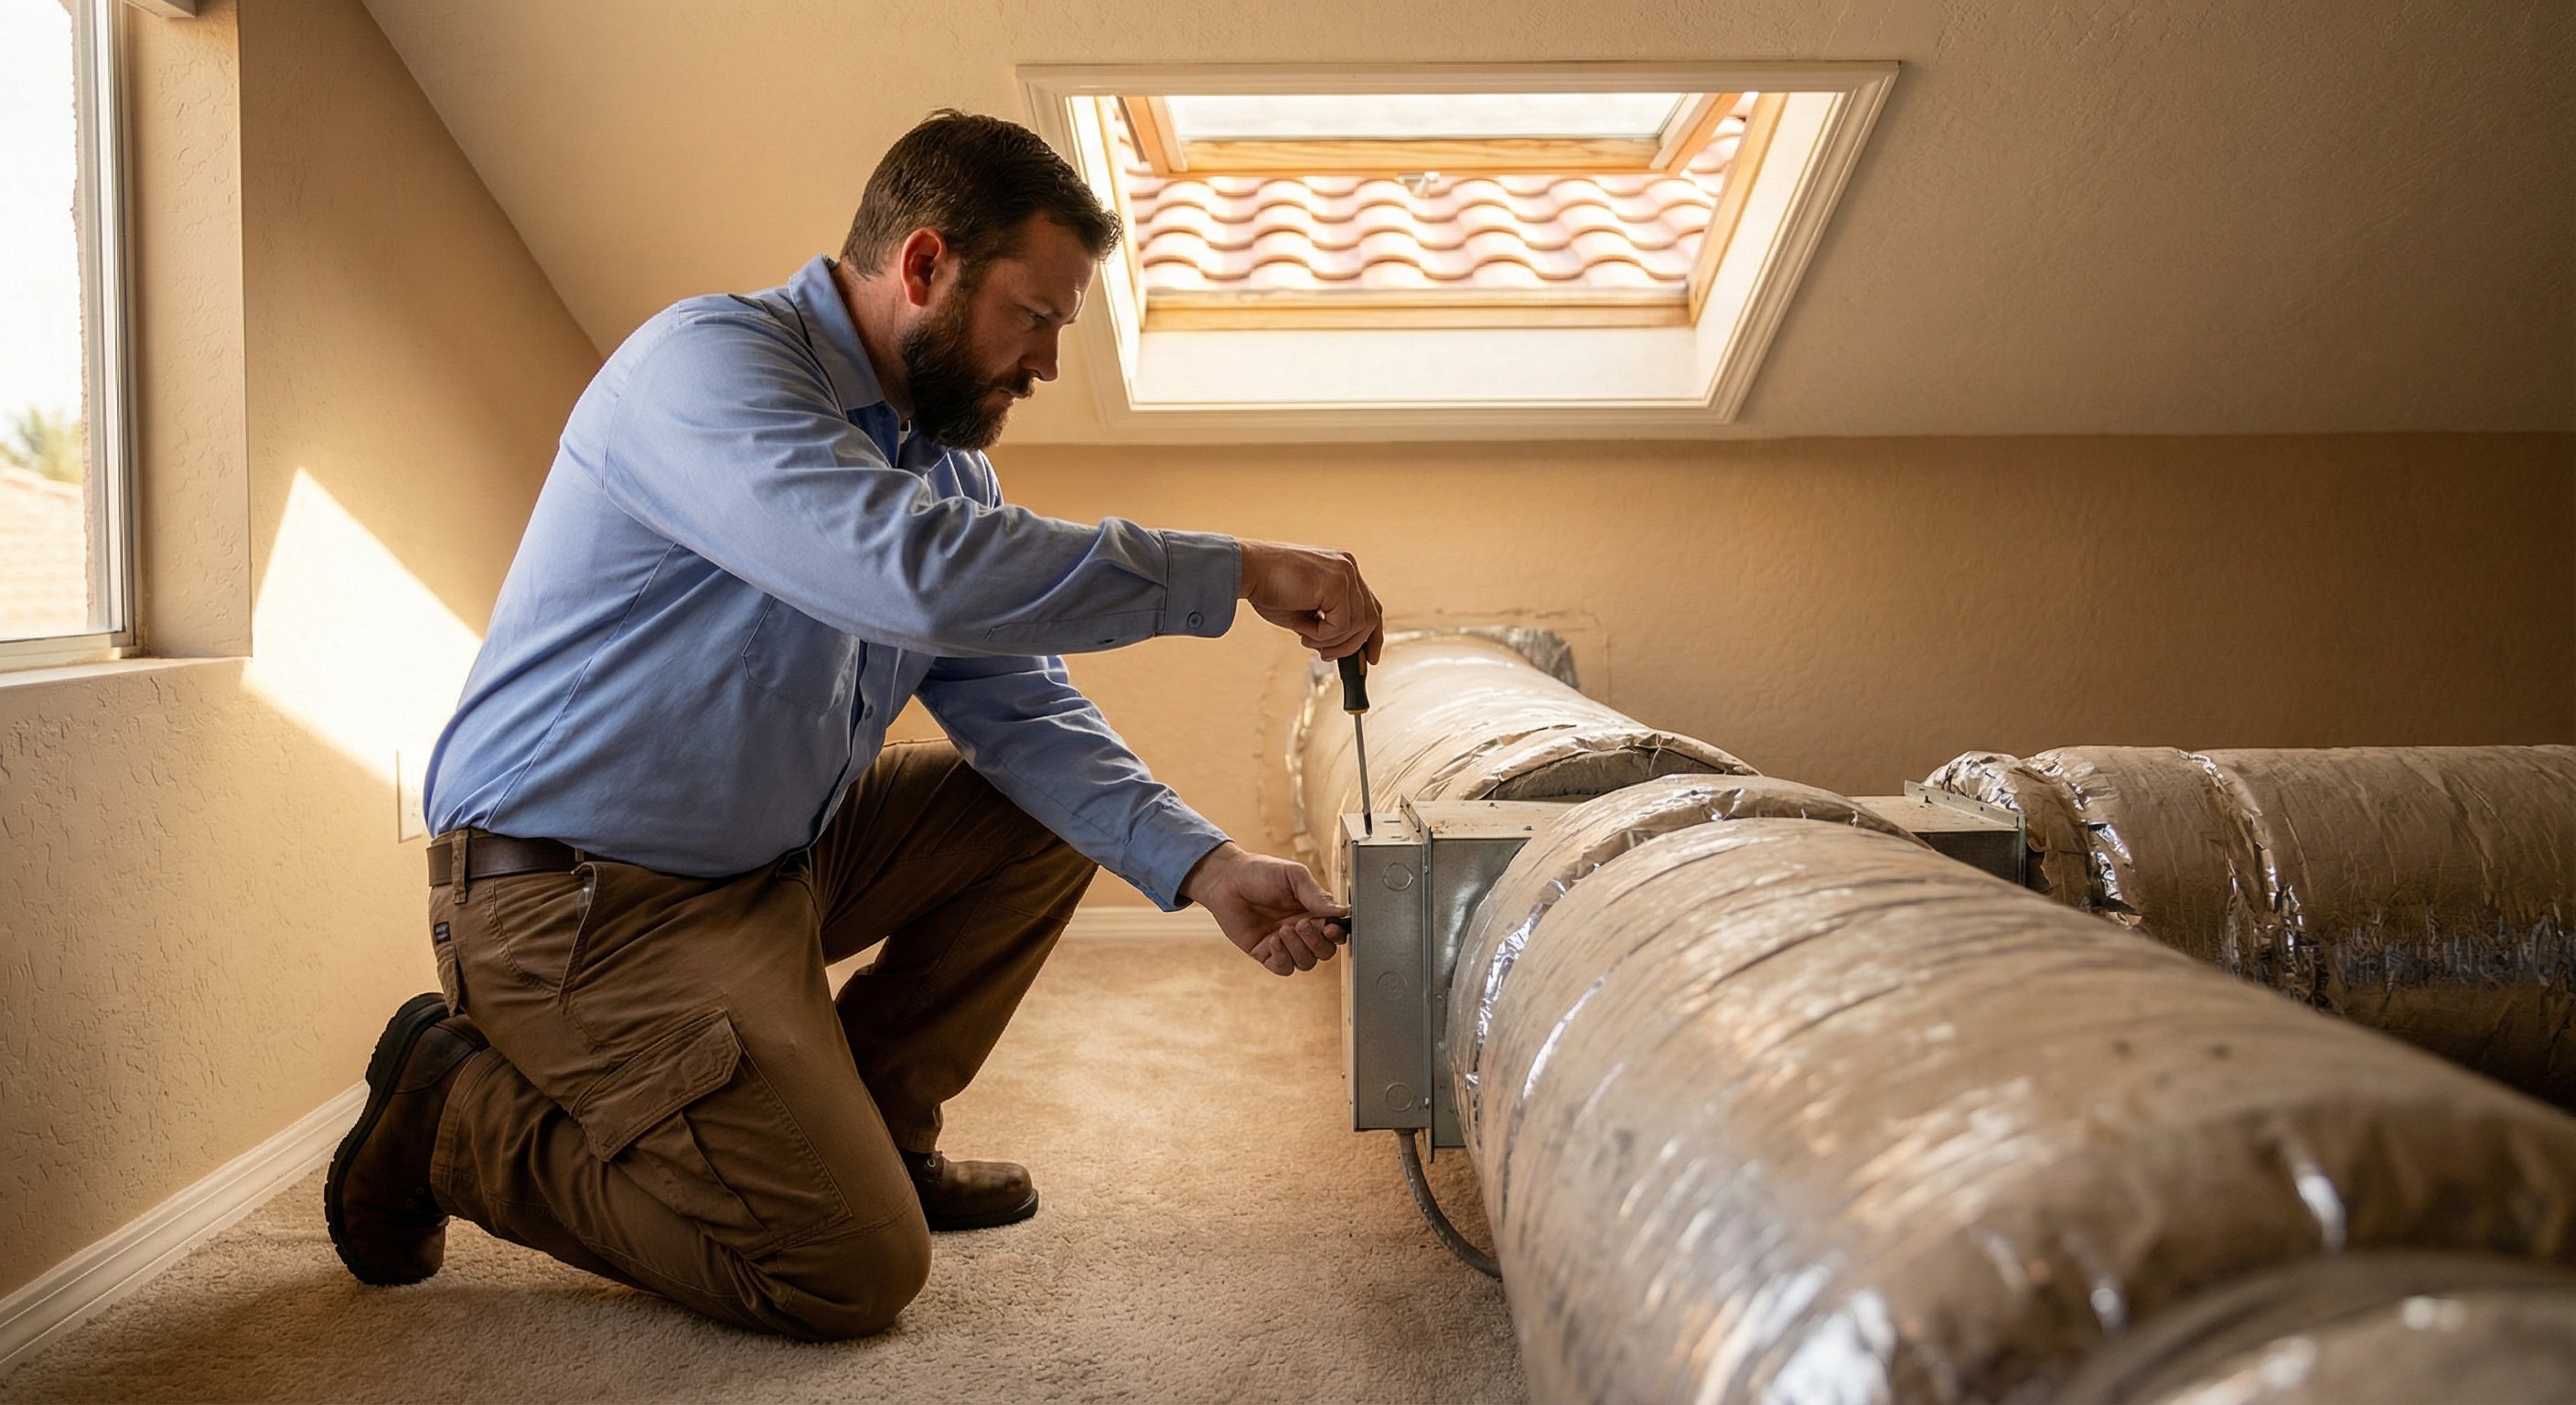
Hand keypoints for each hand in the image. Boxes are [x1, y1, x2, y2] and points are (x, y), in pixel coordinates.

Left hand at [1181, 841, 1348, 976]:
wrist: (1226, 880)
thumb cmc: (1259, 872)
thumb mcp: (1293, 875)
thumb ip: (1317, 895)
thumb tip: (1341, 911)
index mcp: (1313, 911)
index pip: (1335, 931)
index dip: (1337, 934)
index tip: (1330, 927)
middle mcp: (1302, 929)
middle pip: (1324, 952)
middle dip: (1317, 942)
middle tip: (1301, 924)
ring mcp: (1284, 943)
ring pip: (1306, 963)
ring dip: (1299, 949)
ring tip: (1284, 929)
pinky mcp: (1265, 952)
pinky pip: (1283, 967)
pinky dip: (1282, 958)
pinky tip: (1274, 940)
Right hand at [1238, 539, 1382, 663]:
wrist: (1247, 570)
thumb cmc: (1268, 589)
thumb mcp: (1305, 611)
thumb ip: (1327, 624)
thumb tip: (1338, 648)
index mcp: (1343, 569)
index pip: (1370, 605)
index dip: (1373, 635)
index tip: (1369, 659)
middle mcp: (1348, 567)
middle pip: (1371, 616)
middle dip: (1353, 645)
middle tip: (1327, 656)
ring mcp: (1345, 573)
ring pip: (1358, 624)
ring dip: (1332, 642)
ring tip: (1307, 639)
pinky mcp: (1336, 583)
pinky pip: (1342, 624)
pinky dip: (1324, 636)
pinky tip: (1304, 631)